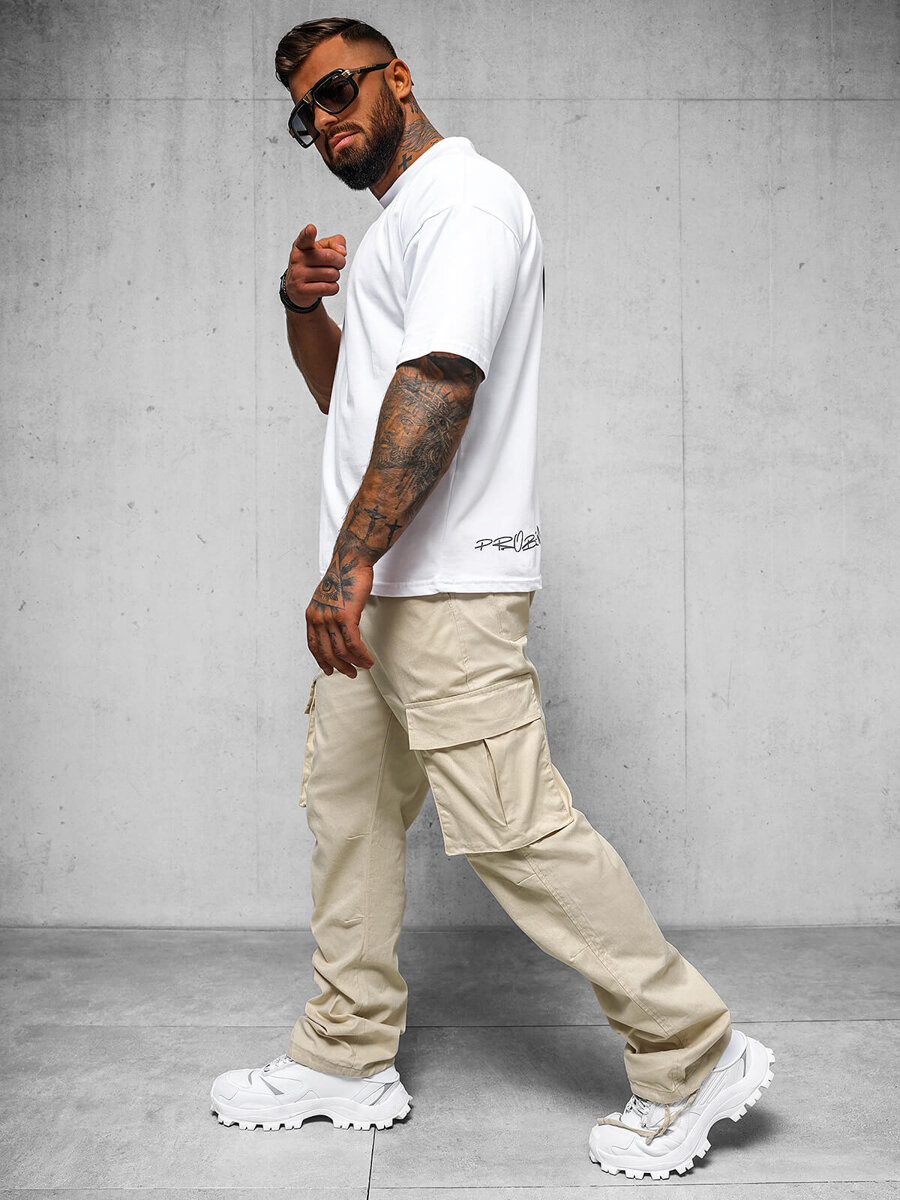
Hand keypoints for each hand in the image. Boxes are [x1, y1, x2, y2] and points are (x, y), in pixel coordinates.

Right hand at [284, 224, 346, 308]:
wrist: (297, 288)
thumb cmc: (312, 265)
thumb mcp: (321, 249)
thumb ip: (335, 243)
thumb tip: (341, 251)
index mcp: (301, 245)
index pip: (305, 238)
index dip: (309, 233)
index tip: (311, 229)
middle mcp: (297, 258)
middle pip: (330, 257)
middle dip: (340, 262)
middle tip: (337, 264)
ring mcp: (298, 275)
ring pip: (332, 274)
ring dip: (336, 276)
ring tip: (328, 275)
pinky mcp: (302, 290)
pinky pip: (329, 288)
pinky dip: (333, 288)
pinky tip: (326, 285)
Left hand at [305, 549, 373, 677]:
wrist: (350, 562)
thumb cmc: (343, 578)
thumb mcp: (327, 599)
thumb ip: (327, 616)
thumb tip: (335, 633)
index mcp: (311, 615)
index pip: (313, 645)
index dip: (321, 661)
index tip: (329, 670)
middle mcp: (318, 618)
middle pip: (328, 652)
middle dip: (340, 666)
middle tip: (351, 673)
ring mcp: (330, 618)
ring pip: (342, 651)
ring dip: (355, 663)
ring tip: (365, 666)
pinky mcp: (346, 617)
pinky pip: (353, 644)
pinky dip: (362, 655)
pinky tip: (368, 659)